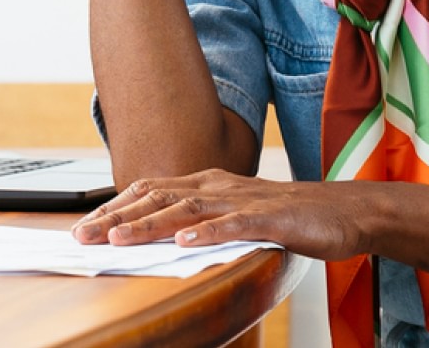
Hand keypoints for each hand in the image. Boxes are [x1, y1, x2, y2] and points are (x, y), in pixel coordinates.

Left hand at [72, 169, 368, 261]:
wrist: (346, 212)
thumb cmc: (290, 217)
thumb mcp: (235, 216)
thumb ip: (200, 222)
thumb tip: (159, 238)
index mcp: (210, 184)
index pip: (152, 191)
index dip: (115, 206)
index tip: (84, 226)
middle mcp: (221, 186)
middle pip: (159, 197)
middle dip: (117, 216)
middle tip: (82, 235)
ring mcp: (246, 201)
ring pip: (189, 209)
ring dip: (150, 223)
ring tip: (118, 237)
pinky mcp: (273, 219)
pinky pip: (236, 225)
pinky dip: (208, 234)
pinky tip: (185, 243)